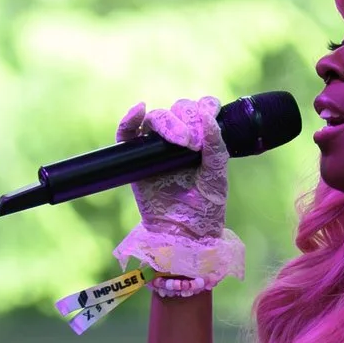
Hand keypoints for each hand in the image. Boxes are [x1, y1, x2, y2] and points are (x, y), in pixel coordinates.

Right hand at [115, 97, 245, 290]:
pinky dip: (129, 121)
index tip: (211, 114)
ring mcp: (155, 150)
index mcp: (201, 141)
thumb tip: (207, 114)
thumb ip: (215, 145)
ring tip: (180, 141)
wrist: (185, 236)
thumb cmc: (205, 209)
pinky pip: (126, 135)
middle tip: (192, 144)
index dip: (204, 106)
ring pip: (156, 119)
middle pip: (177, 111)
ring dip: (167, 122)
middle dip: (185, 120)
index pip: (199, 109)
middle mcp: (178, 141)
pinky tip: (138, 111)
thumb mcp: (217, 175)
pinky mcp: (135, 161)